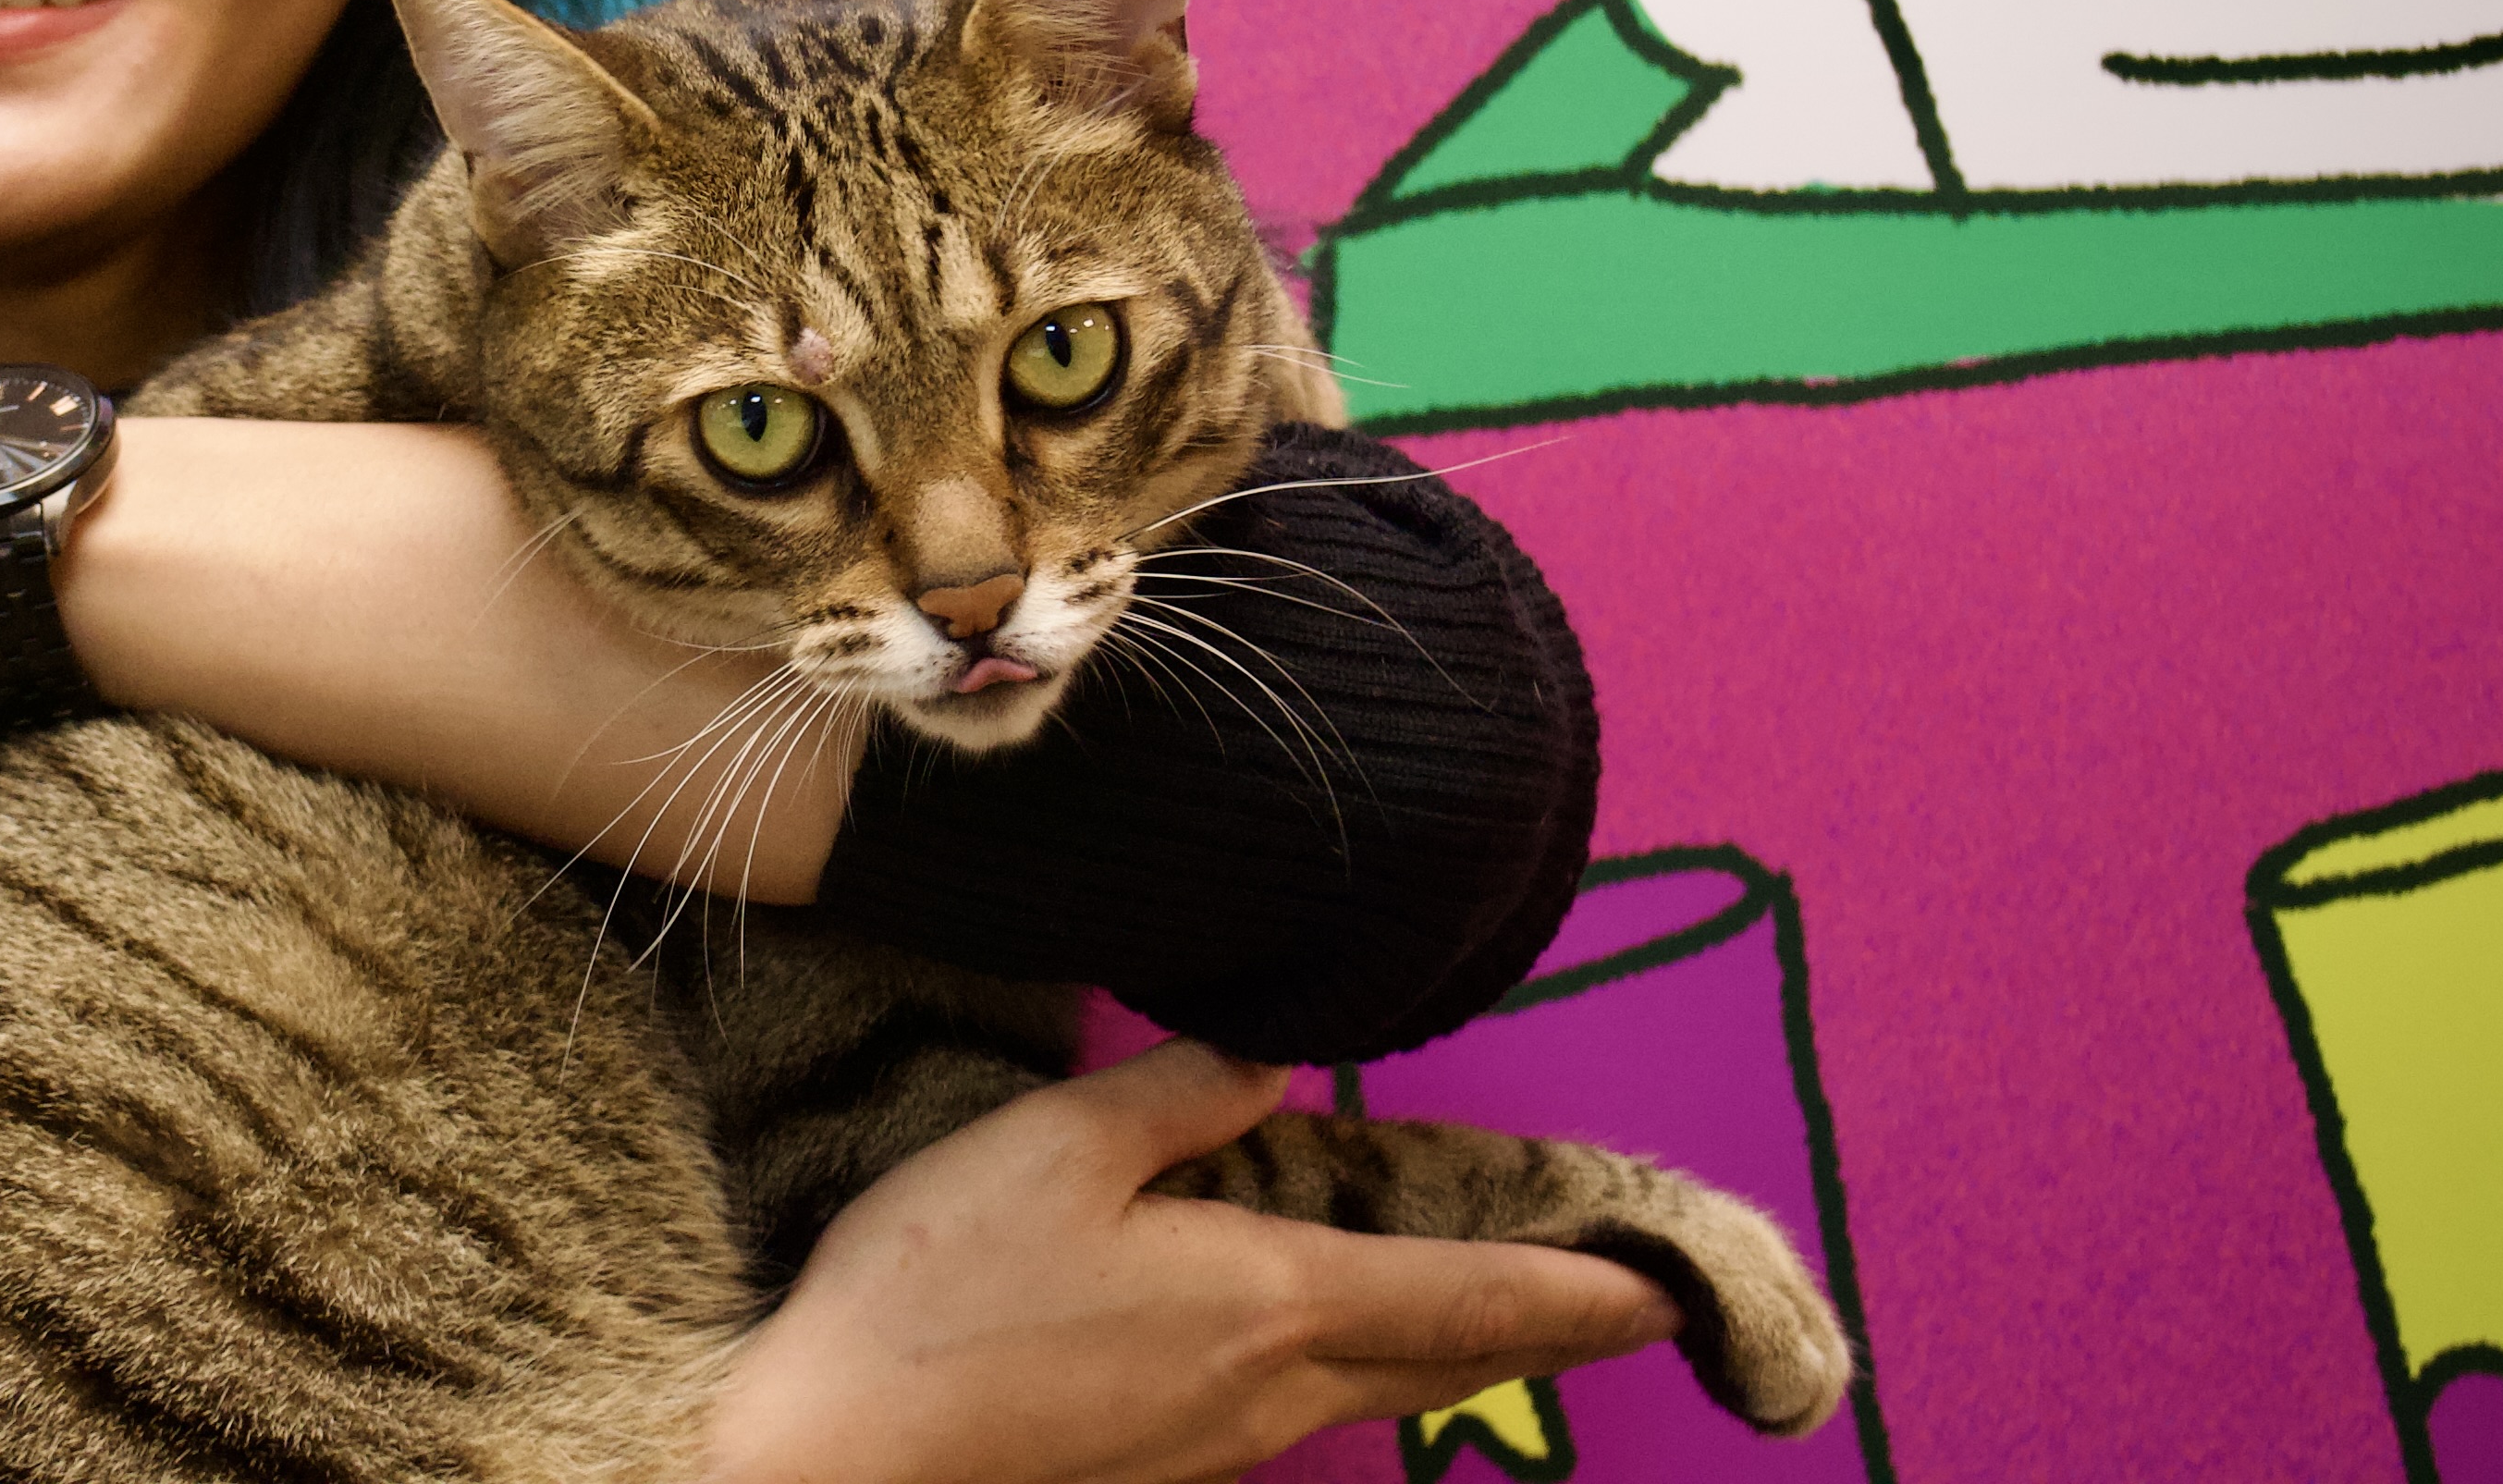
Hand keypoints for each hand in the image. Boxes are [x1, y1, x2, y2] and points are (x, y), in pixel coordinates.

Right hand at [703, 1042, 1685, 1483]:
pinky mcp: (1158, 1466)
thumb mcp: (1055, 1148)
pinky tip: (1312, 1331)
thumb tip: (1278, 1059)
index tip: (1669, 1284)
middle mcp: (1271, 1391)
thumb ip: (1180, 1099)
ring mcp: (1216, 1446)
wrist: (833, 1464)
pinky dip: (1354, 1360)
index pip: (1471, 1296)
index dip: (1579, 1289)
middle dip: (1547, 1326)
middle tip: (1623, 1298)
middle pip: (1447, 1360)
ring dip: (1450, 1344)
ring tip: (1492, 1300)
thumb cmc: (939, 1296)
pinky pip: (1295, 1406)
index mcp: (1271, 1303)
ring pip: (1375, 1387)